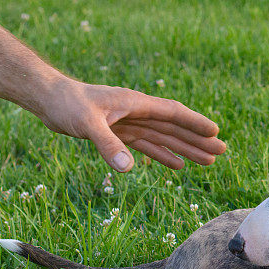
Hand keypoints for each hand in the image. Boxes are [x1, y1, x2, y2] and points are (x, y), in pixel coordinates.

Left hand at [38, 78, 225, 171]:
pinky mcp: (119, 133)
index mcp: (136, 103)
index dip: (194, 124)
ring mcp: (129, 123)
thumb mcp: (86, 124)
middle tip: (222, 152)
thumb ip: (107, 144)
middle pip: (174, 127)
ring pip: (164, 137)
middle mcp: (137, 112)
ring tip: (208, 161)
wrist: (47, 99)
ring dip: (185, 149)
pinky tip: (176, 165)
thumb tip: (127, 168)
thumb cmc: (66, 104)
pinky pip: (147, 145)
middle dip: (197, 140)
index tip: (215, 133)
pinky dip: (162, 155)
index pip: (173, 113)